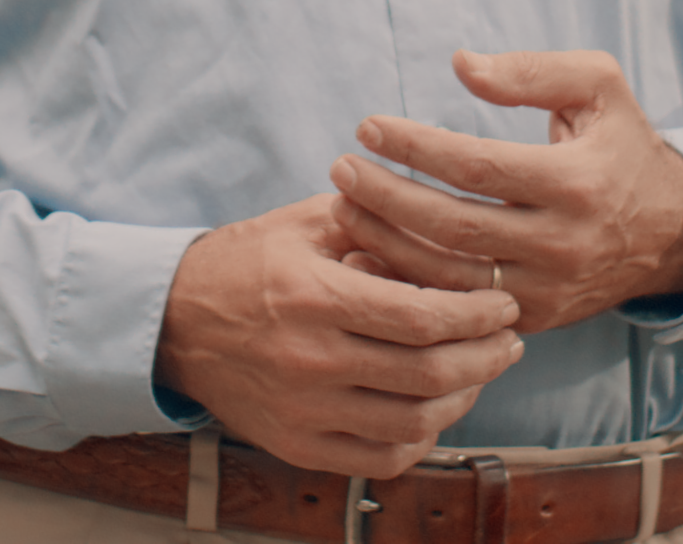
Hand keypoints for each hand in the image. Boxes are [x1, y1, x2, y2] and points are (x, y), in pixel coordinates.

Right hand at [157, 193, 525, 477]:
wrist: (173, 321)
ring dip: (463, 399)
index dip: (478, 313)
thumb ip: (375, 222)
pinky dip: (420, 440)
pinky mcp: (297, 446)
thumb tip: (450, 232)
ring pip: (412, 423)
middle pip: (428, 374)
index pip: (423, 317)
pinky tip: (436, 412)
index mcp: (314, 298)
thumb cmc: (246, 262)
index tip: (504, 303)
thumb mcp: (305, 223)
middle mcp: (310, 361)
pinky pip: (379, 459)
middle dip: (485, 357)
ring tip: (481, 372)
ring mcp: (303, 412)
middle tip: (509, 338)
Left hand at [327, 48, 682, 335]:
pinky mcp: (533, 319)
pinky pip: (458, 308)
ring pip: (449, 276)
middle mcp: (561, 243)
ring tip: (342, 207)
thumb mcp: (598, 86)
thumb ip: (532, 71)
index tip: (368, 126)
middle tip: (340, 168)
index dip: (417, 147)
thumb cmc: (620, 144)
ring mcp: (546, 289)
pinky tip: (368, 255)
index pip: (477, 166)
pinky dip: (410, 285)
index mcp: (576, 182)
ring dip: (386, 243)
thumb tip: (462, 64)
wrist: (669, 232)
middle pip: (453, 225)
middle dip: (386, 197)